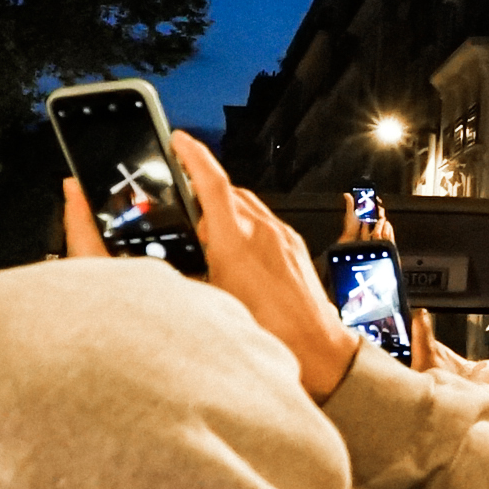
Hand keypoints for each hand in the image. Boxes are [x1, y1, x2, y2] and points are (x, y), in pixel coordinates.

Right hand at [179, 131, 361, 400]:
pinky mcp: (294, 245)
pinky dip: (245, 225)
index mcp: (235, 241)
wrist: (318, 349)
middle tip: (182, 201)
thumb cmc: (269, 334)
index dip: (193, 156)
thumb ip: (189, 277)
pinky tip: (236, 250)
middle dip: (203, 191)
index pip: (210, 182)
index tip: (179, 140)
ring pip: (247, 206)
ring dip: (225, 209)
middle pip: (227, 192)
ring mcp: (281, 236)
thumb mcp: (212, 305)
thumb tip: (170, 268)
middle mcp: (262, 231)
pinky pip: (264, 221)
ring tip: (207, 232)